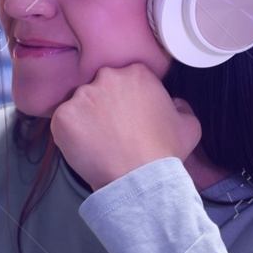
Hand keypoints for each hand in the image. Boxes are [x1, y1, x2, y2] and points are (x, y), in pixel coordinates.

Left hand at [50, 64, 204, 190]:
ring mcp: (82, 96)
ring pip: (80, 105)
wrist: (139, 179)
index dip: (126, 99)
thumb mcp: (189, 125)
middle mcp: (107, 77)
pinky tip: (85, 149)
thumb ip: (182, 106)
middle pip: (100, 88)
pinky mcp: (64, 116)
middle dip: (104, 105)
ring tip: (98, 143)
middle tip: (112, 131)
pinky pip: (63, 122)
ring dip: (86, 120)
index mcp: (136, 73)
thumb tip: (174, 103)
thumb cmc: (164, 153)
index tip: (127, 116)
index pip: (126, 79)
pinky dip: (70, 135)